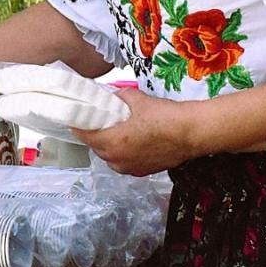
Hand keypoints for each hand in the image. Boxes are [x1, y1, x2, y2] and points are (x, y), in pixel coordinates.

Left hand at [72, 88, 193, 175]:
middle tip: (97, 123)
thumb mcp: (136, 99)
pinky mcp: (144, 172)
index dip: (78, 126)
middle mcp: (118, 159)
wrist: (190, 132)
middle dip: (94, 136)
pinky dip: (123, 154)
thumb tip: (112, 94)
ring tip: (113, 133)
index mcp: (112, 142)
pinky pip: (125, 163)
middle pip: (96, 148)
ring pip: (110, 158)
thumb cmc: (163, 116)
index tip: (75, 120)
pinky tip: (129, 144)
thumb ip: (118, 96)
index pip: (84, 136)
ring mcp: (131, 168)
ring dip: (108, 147)